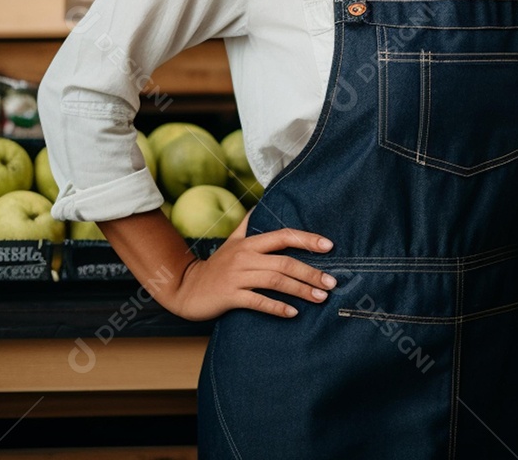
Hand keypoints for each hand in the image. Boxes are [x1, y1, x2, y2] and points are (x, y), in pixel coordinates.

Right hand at [172, 214, 336, 320]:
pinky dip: (277, 307)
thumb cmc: (216, 265)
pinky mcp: (229, 296)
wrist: (186, 288)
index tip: (329, 246)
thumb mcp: (232, 241)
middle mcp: (245, 257)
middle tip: (331, 283)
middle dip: (311, 273)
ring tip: (320, 298)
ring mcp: (237, 276)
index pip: (284, 236)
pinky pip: (258, 302)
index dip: (307, 239)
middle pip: (284, 262)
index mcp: (250, 243)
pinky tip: (293, 313)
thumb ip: (248, 223)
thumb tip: (262, 204)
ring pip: (275, 281)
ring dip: (300, 290)